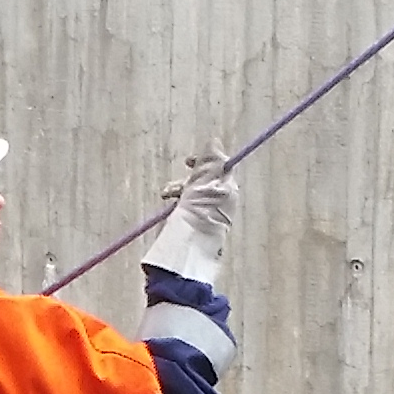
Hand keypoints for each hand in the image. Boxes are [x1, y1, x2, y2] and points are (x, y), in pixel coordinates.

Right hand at [139, 152, 237, 286]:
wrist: (185, 252)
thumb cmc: (196, 218)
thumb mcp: (203, 184)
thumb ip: (209, 162)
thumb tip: (215, 141)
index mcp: (228, 191)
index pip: (220, 168)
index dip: (205, 161)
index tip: (188, 162)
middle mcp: (220, 203)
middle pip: (205, 180)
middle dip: (187, 178)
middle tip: (175, 185)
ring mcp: (206, 215)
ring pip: (192, 192)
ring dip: (178, 189)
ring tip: (166, 195)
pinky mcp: (193, 224)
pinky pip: (185, 206)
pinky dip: (176, 202)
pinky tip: (168, 206)